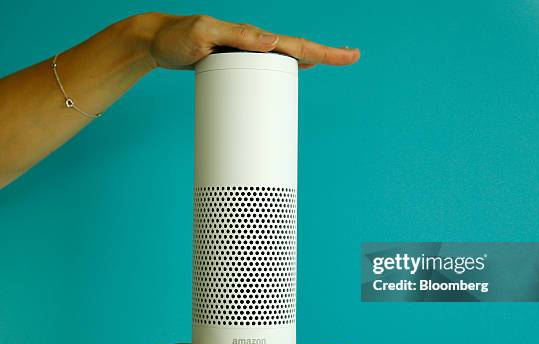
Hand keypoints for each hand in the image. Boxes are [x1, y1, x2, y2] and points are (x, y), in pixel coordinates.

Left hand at [139, 13, 359, 69]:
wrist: (156, 42)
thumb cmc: (176, 36)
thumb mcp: (204, 33)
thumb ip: (236, 35)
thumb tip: (273, 42)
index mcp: (252, 37)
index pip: (295, 45)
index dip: (324, 51)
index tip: (349, 55)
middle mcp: (253, 44)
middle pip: (297, 51)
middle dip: (326, 53)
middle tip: (350, 58)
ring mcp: (245, 55)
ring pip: (283, 61)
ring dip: (308, 62)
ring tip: (331, 65)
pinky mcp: (234, 65)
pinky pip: (264, 72)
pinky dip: (281, 75)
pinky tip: (285, 83)